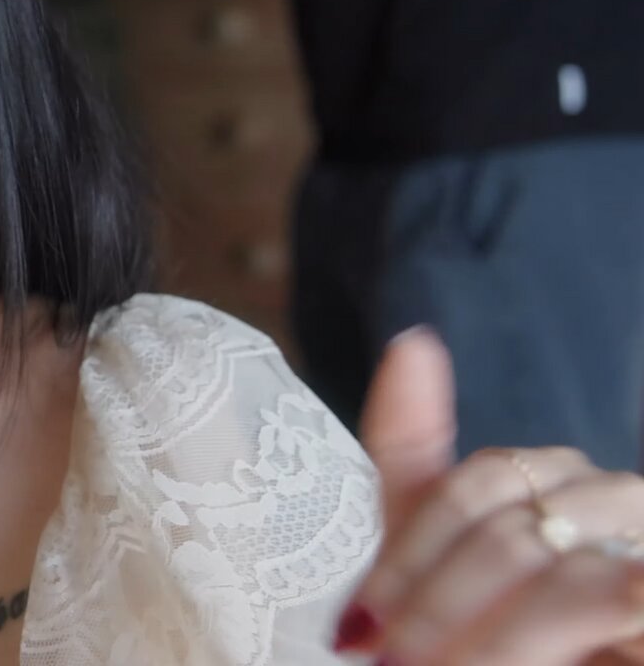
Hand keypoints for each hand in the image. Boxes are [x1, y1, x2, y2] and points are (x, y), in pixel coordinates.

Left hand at [338, 327, 643, 663]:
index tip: (357, 628)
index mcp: (559, 480)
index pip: (477, 481)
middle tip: (391, 660)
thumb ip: (419, 454)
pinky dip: (532, 639)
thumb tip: (413, 340)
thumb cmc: (494, 632)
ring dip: (485, 632)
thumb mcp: (433, 552)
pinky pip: (612, 593)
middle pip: (507, 522)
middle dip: (435, 601)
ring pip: (552, 563)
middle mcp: (617, 502)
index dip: (410, 554)